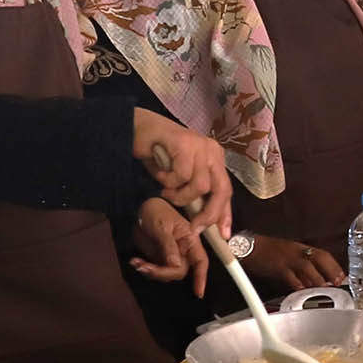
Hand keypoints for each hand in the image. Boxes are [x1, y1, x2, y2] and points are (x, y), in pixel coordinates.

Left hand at [130, 198, 208, 295]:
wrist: (138, 206)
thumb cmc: (155, 210)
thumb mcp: (161, 227)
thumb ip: (168, 246)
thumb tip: (176, 265)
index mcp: (190, 240)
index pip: (200, 261)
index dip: (201, 277)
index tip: (198, 292)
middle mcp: (183, 250)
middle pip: (179, 271)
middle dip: (162, 272)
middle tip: (144, 267)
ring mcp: (170, 254)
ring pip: (166, 273)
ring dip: (151, 271)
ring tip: (137, 263)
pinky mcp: (158, 257)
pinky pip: (155, 269)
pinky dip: (145, 268)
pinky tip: (135, 261)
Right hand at [132, 111, 231, 234]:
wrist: (135, 127)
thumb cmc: (156, 152)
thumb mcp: (179, 175)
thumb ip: (192, 192)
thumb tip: (202, 222)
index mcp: (214, 159)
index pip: (226, 190)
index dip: (225, 214)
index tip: (224, 235)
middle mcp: (212, 151)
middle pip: (221, 190)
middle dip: (209, 213)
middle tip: (193, 227)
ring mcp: (200, 146)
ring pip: (200, 186)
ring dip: (179, 195)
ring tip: (164, 189)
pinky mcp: (186, 143)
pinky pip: (181, 175)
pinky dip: (166, 180)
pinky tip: (158, 171)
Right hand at [241, 234, 345, 292]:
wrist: (247, 247)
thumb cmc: (267, 251)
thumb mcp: (288, 254)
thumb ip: (301, 266)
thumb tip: (314, 281)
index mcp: (300, 247)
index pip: (322, 254)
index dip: (334, 265)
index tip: (341, 275)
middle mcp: (296, 251)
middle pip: (319, 258)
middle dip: (331, 271)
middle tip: (338, 283)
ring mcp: (287, 259)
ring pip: (307, 268)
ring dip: (318, 279)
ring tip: (325, 289)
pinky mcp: (277, 268)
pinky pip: (290, 278)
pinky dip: (299, 285)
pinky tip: (304, 292)